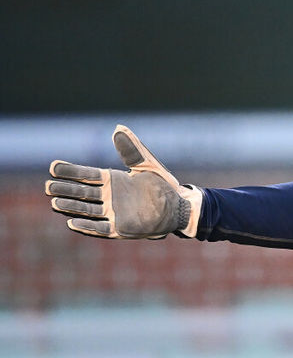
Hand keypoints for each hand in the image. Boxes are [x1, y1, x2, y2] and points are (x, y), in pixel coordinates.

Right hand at [46, 125, 191, 237]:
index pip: (86, 175)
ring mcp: (114, 213)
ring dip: (71, 208)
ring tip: (55, 203)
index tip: (53, 167)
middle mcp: (109, 197)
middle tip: (48, 187)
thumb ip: (131, 150)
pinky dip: (87, 227)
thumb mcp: (147, 165)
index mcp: (112, 180)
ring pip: (87, 210)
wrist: (179, 206)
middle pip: (82, 193)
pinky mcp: (121, 229)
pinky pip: (101, 229)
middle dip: (66, 190)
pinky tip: (72, 223)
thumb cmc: (163, 185)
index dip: (70, 171)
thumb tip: (117, 129)